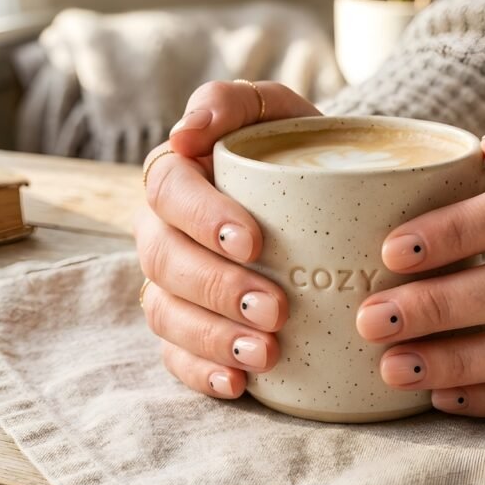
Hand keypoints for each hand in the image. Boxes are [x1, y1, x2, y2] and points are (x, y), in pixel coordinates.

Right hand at [135, 81, 319, 398]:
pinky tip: (239, 383)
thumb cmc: (294, 150)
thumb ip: (234, 102)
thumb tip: (188, 130)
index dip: (203, 219)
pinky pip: (174, 356)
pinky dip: (201, 372)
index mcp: (177, 175)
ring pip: (165, 313)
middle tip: (276, 308)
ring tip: (265, 353)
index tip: (254, 242)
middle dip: (218, 288)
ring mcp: (170, 283)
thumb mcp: (276, 111)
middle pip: (165, 260)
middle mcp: (162, 230)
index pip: (169, 192)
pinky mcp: (186, 326)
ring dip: (212, 337)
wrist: (322, 194)